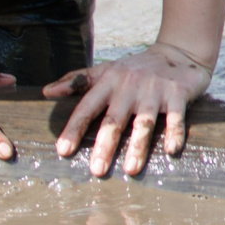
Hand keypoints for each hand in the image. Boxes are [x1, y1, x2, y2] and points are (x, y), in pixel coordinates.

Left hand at [43, 41, 211, 177]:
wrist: (178, 53)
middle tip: (97, 170)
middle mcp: (130, 86)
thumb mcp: (105, 70)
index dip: (74, 129)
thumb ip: (77, 80)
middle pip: (114, 120)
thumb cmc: (135, 68)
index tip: (63, 151)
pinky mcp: (178, 93)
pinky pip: (176, 116)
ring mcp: (155, 90)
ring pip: (144, 122)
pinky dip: (174, 132)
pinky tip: (171, 150)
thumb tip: (46, 92)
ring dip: (138, 146)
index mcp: (109, 82)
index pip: (87, 107)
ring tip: (130, 169)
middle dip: (105, 145)